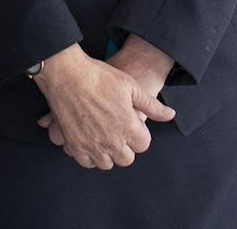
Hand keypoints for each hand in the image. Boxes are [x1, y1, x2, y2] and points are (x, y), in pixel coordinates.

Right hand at [31, 44, 174, 169]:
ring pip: (106, 164)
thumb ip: (152, 105)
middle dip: (125, 147)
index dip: (139, 134)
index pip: (143, 146)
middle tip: (118, 131)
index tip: (131, 124)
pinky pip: (86, 162)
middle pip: (126, 159)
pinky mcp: (74, 145)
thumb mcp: (131, 86)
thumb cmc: (99, 77)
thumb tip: (170, 115)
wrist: (67, 74)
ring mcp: (92, 145)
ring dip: (108, 153)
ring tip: (104, 137)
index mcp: (128, 126)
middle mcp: (112, 140)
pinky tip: (90, 141)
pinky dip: (89, 156)